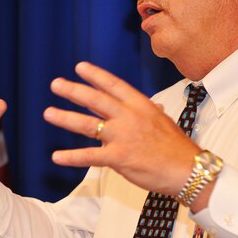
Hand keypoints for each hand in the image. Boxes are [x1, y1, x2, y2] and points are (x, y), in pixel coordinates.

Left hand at [43, 62, 199, 195]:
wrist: (188, 170)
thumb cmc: (177, 148)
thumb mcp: (162, 121)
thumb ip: (148, 113)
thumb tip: (147, 105)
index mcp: (141, 106)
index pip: (114, 85)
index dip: (95, 76)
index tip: (80, 67)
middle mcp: (129, 117)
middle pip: (96, 100)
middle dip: (74, 91)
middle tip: (56, 84)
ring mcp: (123, 137)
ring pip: (88, 125)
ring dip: (66, 118)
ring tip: (49, 113)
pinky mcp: (119, 158)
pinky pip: (90, 156)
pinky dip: (72, 157)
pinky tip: (57, 156)